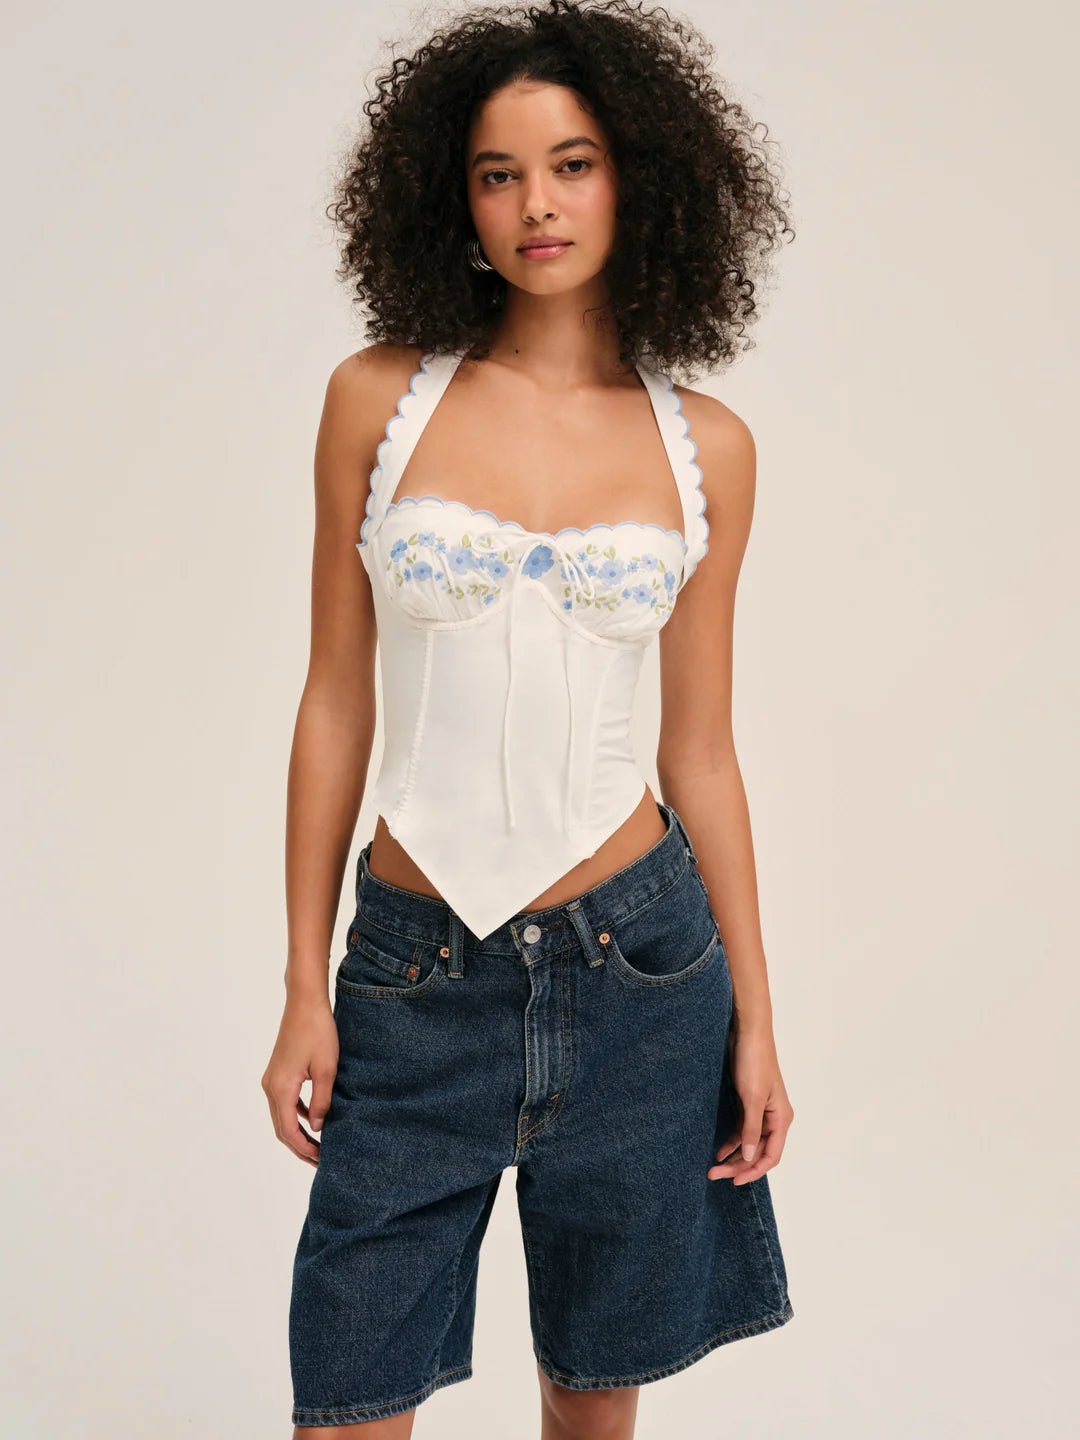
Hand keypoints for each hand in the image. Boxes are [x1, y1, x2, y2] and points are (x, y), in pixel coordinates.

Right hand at [261, 993, 338, 1166]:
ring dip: (297, 1133)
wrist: (305, 1003)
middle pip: (281, 1128)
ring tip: (318, 1146)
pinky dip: (297, 1116)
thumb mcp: (326, 1069)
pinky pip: (285, 1102)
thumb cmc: (318, 1032)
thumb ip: (321, 1101)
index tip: (321, 1160)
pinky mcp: (278, 1072)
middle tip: (320, 1161)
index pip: (288, 1131)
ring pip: (282, 1116)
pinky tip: (314, 1120)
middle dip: (300, 1147)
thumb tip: (318, 1128)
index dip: (304, 1149)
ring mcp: (272, 1079)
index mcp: (281, 1088)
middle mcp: (270, 1086)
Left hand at [707, 1027, 793, 1184]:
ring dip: (733, 1156)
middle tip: (715, 1174)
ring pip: (749, 1143)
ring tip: (713, 1167)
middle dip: (739, 1166)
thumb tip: (749, 1158)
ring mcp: (761, 1111)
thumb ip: (751, 1129)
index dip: (753, 1171)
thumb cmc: (754, 1061)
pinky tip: (719, 1150)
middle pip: (758, 1152)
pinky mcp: (748, 1103)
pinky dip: (731, 1141)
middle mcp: (774, 1118)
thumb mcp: (752, 1098)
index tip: (733, 1181)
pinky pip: (742, 1130)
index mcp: (781, 1119)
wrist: (746, 1033)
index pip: (771, 1156)